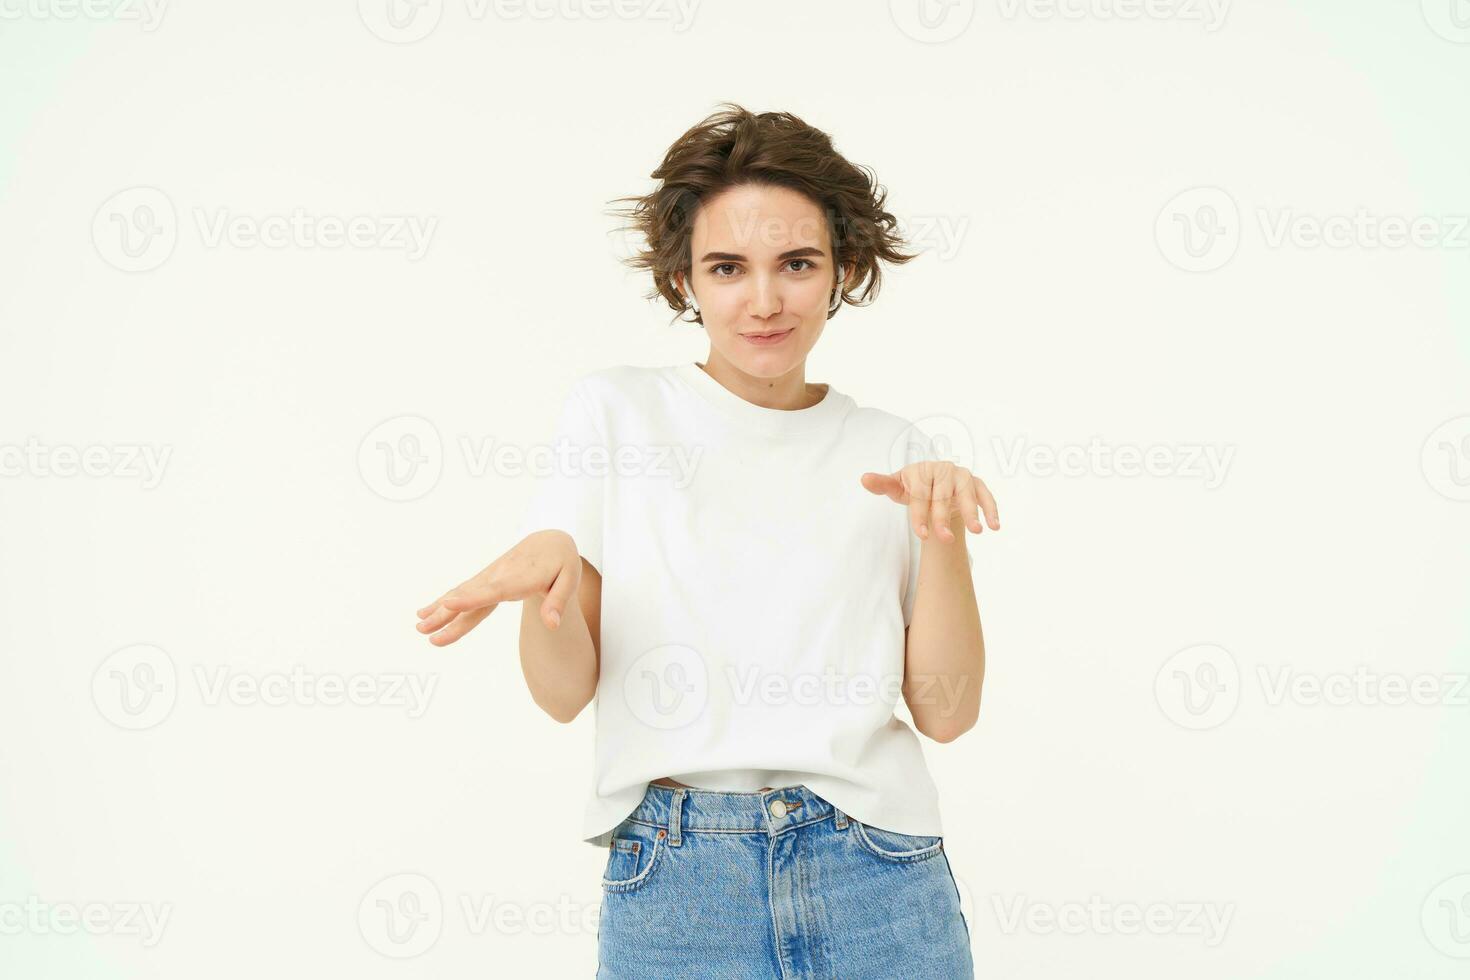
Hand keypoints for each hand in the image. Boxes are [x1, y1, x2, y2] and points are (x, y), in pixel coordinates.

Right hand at [414, 530, 580, 645]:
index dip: (472, 598)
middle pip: (471, 595)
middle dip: (446, 612)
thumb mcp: (570, 580)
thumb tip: (551, 625)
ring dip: (439, 609)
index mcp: (522, 577)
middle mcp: (500, 575)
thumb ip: (558, 602)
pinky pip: (462, 592)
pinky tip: (425, 612)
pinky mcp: (485, 580)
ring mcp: (490, 577)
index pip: (495, 590)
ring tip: (419, 625)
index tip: (450, 604)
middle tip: (424, 627)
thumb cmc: (562, 562)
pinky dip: (443, 602)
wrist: (550, 542)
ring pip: (461, 594)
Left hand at [861, 461, 999, 542]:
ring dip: (973, 512)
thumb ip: (883, 485)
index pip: (920, 494)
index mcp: (922, 470)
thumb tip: (863, 479)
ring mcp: (962, 475)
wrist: (935, 484)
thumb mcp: (898, 487)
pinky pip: (986, 494)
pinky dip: (991, 509)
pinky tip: (995, 526)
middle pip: (943, 495)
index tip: (922, 536)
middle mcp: (943, 469)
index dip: (920, 515)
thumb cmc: (913, 488)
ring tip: (977, 532)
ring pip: (967, 493)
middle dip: (943, 518)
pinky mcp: (977, 482)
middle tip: (944, 540)